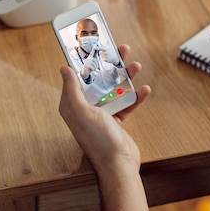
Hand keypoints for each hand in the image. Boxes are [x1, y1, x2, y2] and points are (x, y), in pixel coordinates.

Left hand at [59, 44, 151, 170]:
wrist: (118, 165)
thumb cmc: (98, 140)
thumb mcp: (81, 111)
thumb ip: (72, 89)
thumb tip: (64, 69)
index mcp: (73, 104)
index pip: (77, 76)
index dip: (85, 60)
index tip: (94, 45)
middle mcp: (85, 108)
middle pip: (98, 79)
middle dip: (110, 64)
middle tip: (122, 49)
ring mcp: (101, 114)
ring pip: (114, 88)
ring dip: (126, 77)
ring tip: (136, 65)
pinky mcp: (116, 121)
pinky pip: (126, 103)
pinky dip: (135, 96)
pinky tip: (145, 89)